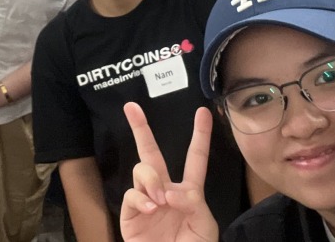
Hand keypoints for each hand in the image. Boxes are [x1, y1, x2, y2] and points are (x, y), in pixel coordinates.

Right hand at [120, 103, 217, 241]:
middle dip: (141, 128)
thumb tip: (170, 190)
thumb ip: (193, 203)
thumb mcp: (204, 227)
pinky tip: (150, 209)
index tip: (204, 112)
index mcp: (188, 192)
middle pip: (152, 153)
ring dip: (152, 179)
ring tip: (158, 200)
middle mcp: (164, 191)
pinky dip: (141, 198)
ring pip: (142, 170)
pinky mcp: (130, 215)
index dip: (200, 136)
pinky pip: (132, 194)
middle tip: (131, 107)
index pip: (196, 158)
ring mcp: (145, 201)